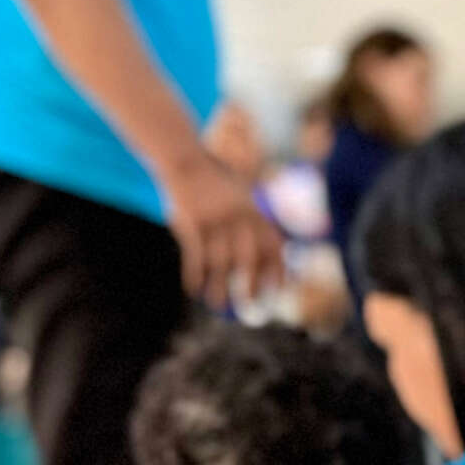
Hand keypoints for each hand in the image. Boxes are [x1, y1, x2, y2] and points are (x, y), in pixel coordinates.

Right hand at [158, 149, 283, 307]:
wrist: (183, 158)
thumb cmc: (215, 179)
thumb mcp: (242, 193)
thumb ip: (256, 218)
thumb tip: (276, 248)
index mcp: (254, 211)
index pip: (273, 246)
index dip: (278, 269)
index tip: (280, 290)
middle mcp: (237, 217)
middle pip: (249, 259)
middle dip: (251, 285)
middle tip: (251, 306)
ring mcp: (214, 220)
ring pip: (219, 263)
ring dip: (219, 287)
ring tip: (217, 306)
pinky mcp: (191, 222)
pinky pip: (194, 255)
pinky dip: (194, 274)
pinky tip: (194, 290)